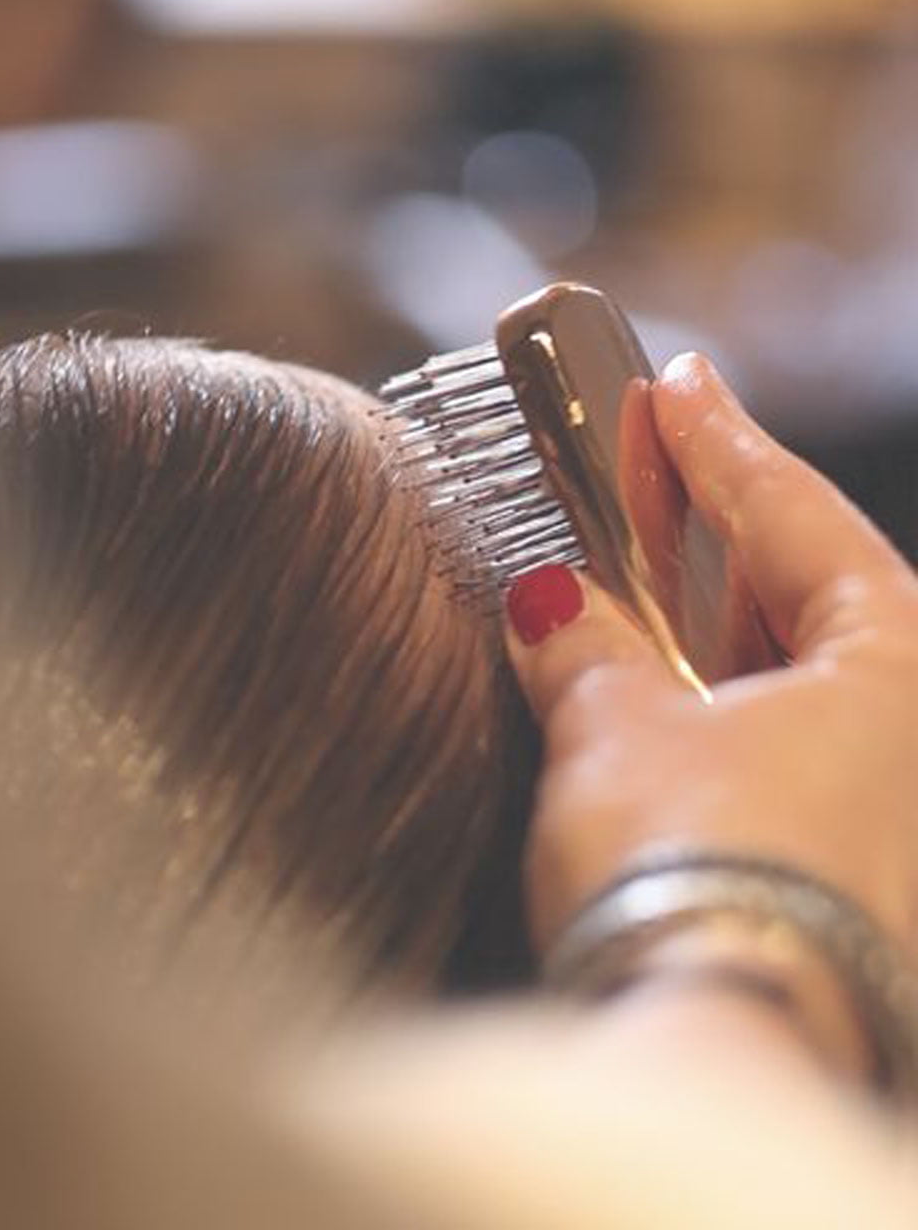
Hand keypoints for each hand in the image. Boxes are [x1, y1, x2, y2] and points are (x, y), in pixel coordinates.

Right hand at [504, 353, 917, 959]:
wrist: (720, 1047)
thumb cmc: (694, 869)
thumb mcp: (617, 729)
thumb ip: (583, 650)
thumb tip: (549, 605)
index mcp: (896, 661)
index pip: (788, 510)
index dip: (716, 441)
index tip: (677, 382)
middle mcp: (912, 730)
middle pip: (797, 587)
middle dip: (706, 523)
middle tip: (640, 460)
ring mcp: (884, 803)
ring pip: (785, 672)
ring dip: (699, 620)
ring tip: (626, 575)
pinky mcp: (844, 867)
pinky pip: (776, 743)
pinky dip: (711, 703)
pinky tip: (652, 693)